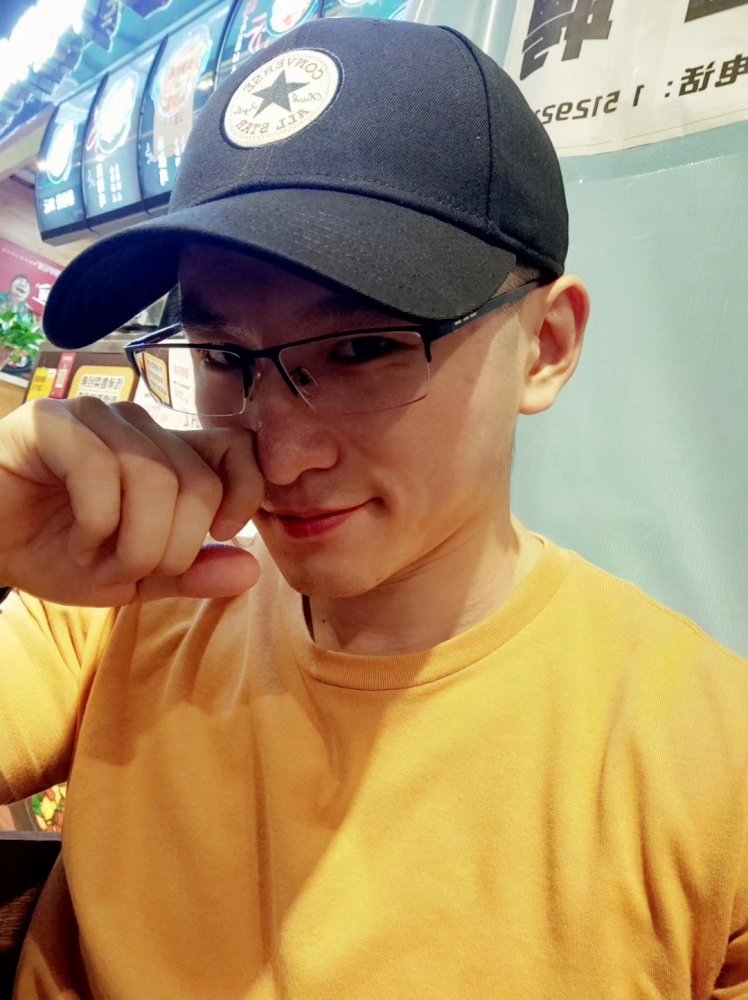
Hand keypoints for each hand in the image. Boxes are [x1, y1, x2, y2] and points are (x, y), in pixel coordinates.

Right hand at [0, 397, 261, 605]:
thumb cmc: (56, 552)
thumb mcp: (134, 577)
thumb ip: (190, 572)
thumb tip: (251, 571)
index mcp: (168, 452)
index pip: (237, 448)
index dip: (246, 492)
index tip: (224, 533)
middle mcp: (139, 425)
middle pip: (199, 483)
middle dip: (171, 549)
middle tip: (128, 569)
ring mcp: (96, 416)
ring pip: (156, 479)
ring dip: (132, 544)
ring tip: (95, 557)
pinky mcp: (51, 422)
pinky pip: (102, 470)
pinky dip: (96, 524)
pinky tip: (77, 540)